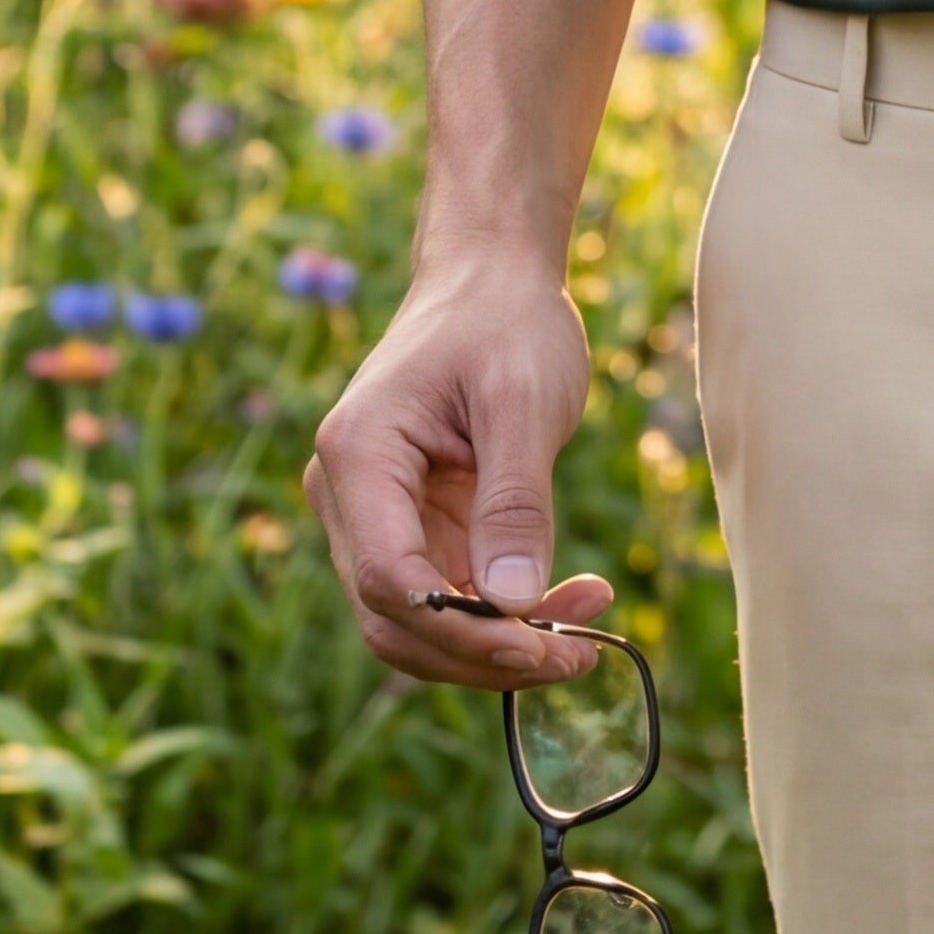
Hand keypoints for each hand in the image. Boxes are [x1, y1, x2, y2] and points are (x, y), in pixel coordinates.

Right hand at [304, 250, 616, 688]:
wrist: (491, 277)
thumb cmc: (505, 320)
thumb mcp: (523, 400)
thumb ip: (514, 503)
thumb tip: (513, 605)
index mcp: (358, 454)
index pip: (388, 579)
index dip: (460, 631)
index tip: (541, 648)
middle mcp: (347, 496)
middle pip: (396, 619)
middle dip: (484, 653)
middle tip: (579, 657)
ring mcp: (375, 517)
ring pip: (420, 623)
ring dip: (498, 645)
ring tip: (587, 633)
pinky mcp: (412, 527)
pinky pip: (446, 596)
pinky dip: (503, 614)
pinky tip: (568, 600)